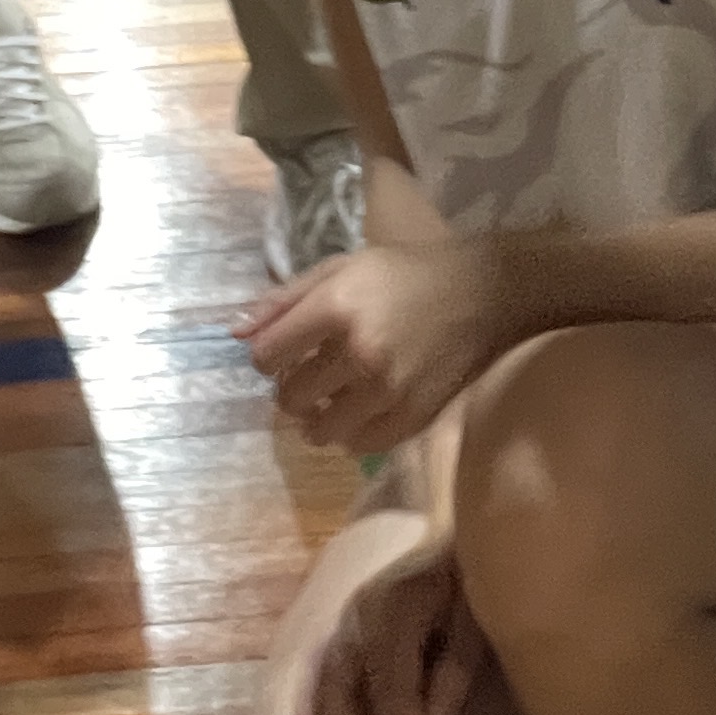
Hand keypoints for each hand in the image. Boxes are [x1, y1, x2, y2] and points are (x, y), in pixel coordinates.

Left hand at [240, 239, 519, 458]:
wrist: (482, 295)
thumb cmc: (403, 273)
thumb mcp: (341, 268)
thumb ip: (284, 299)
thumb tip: (233, 333)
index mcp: (337, 306)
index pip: (266, 354)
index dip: (266, 356)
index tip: (282, 351)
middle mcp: (359, 351)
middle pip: (289, 396)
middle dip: (290, 387)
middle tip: (309, 373)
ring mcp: (387, 390)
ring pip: (320, 430)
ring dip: (317, 417)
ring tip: (333, 396)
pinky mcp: (412, 417)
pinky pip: (359, 446)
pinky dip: (351, 433)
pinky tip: (360, 409)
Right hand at [294, 527, 485, 714]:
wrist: (446, 515)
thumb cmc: (466, 567)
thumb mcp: (474, 614)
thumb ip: (455, 667)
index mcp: (389, 616)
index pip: (397, 699)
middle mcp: (356, 620)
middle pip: (350, 699)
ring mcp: (344, 621)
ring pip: (327, 690)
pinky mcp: (343, 625)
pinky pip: (316, 670)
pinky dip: (307, 705)